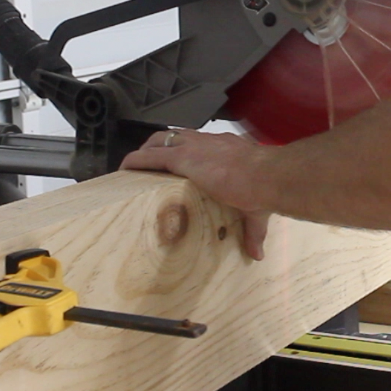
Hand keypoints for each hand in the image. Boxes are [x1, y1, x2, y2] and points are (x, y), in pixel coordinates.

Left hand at [119, 129, 272, 260]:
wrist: (266, 176)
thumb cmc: (266, 186)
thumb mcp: (257, 208)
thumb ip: (254, 231)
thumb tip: (258, 254)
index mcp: (228, 149)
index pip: (202, 144)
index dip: (189, 150)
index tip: (183, 162)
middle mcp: (208, 143)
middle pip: (177, 136)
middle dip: (161, 145)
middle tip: (151, 162)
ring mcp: (193, 147)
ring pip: (159, 140)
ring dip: (146, 150)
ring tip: (135, 166)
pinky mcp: (182, 158)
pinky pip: (150, 156)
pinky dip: (136, 161)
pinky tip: (125, 168)